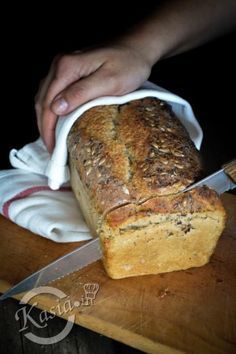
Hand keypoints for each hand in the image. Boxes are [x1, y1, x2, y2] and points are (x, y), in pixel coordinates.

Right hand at [35, 44, 151, 151]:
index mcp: (66, 67)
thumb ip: (81, 93)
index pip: (47, 103)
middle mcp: (59, 65)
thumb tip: (55, 108)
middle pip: (42, 100)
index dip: (48, 128)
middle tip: (52, 149)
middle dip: (44, 127)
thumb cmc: (129, 64)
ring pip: (45, 97)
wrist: (138, 47)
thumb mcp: (109, 81)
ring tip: (53, 139)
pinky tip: (57, 122)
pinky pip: (53, 92)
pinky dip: (51, 110)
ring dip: (46, 119)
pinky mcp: (69, 71)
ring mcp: (63, 67)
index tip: (53, 148)